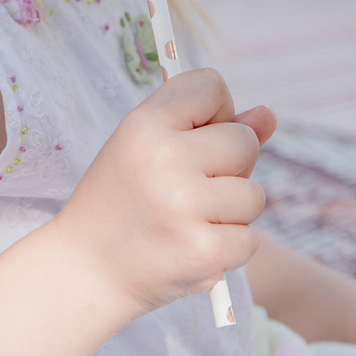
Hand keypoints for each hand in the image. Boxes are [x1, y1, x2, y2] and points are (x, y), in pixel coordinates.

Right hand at [54, 69, 276, 315]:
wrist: (86, 270)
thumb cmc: (122, 202)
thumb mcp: (148, 149)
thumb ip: (210, 127)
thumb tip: (270, 115)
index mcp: (145, 125)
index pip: (211, 85)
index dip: (215, 111)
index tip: (195, 137)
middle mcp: (165, 158)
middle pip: (245, 141)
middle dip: (229, 166)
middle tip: (187, 189)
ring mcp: (185, 206)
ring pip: (254, 195)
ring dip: (231, 212)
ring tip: (188, 221)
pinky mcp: (203, 251)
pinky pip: (250, 239)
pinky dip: (228, 248)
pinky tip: (191, 247)